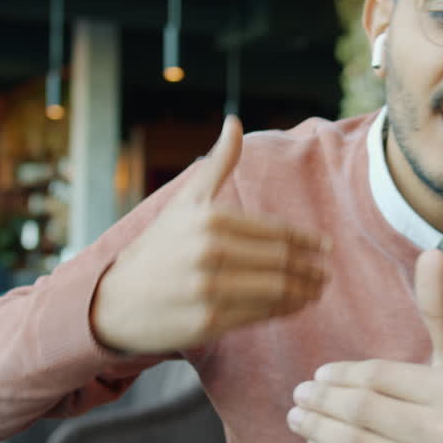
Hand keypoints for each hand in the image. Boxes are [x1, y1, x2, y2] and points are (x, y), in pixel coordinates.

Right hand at [93, 116, 329, 352]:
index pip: (276, 231)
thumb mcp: (186, 201)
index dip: (308, 241)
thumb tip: (235, 122)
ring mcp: (209, 288)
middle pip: (281, 261)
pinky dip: (284, 310)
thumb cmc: (159, 247)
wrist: (115, 300)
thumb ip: (217, 164)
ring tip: (317, 291)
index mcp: (210, 218)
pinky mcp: (208, 321)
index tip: (327, 247)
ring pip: (275, 290)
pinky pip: (259, 315)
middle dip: (311, 269)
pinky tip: (294, 307)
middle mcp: (210, 251)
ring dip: (304, 292)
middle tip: (326, 273)